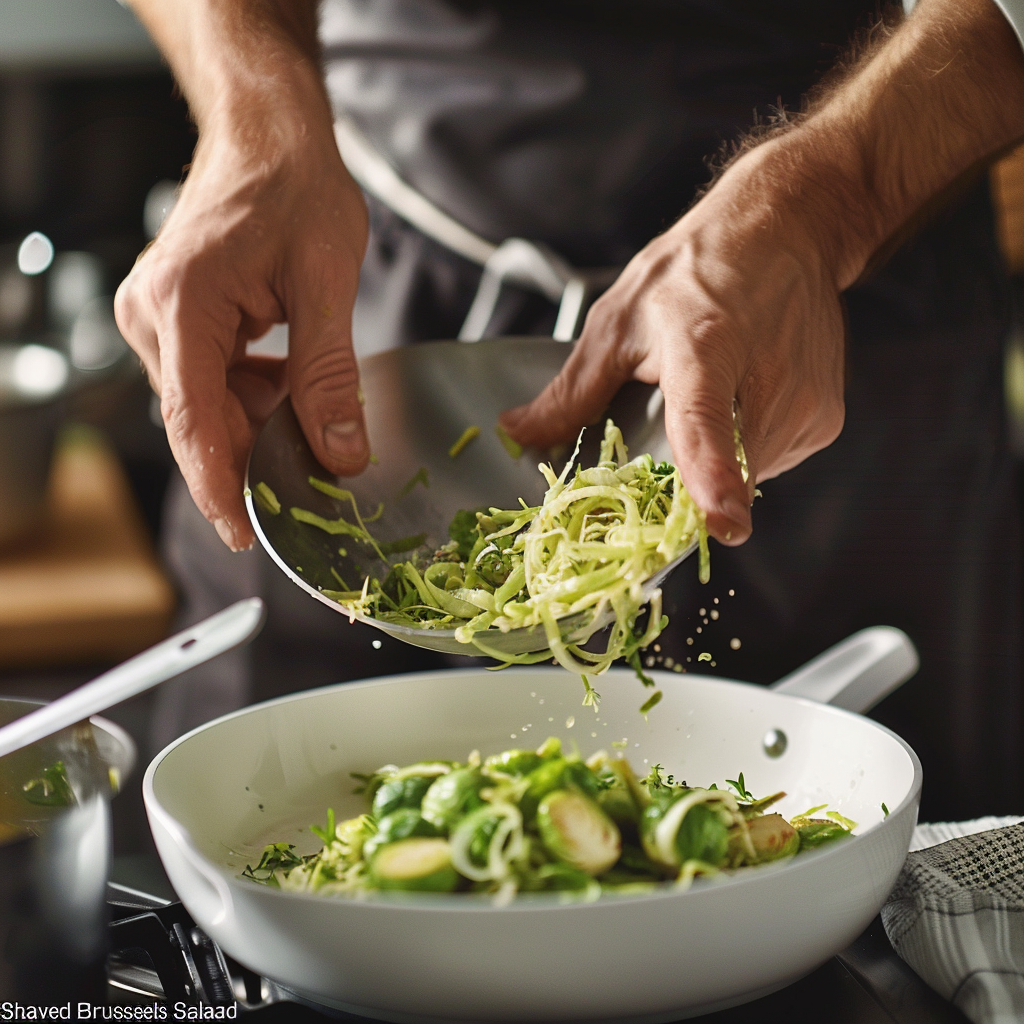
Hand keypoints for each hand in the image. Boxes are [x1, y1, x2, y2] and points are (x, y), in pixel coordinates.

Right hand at [115, 91, 368, 551]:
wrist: (268, 136)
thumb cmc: (296, 188)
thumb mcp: (327, 284)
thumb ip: (330, 375)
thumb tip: (340, 454)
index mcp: (182, 303)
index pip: (194, 421)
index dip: (220, 487)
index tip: (244, 537)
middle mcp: (152, 315)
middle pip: (200, 421)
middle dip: (254, 457)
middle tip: (311, 488)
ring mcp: (157, 317)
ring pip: (208, 407)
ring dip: (260, 424)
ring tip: (310, 419)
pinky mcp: (175, 320)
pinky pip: (212, 383)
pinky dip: (253, 398)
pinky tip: (289, 388)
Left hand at [504, 0, 1023, 545]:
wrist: (785, 230)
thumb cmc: (695, 270)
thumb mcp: (617, 321)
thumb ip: (571, 391)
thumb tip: (516, 434)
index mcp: (704, 350)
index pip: (707, 424)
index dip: (711, 478)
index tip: (722, 524)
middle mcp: (767, 380)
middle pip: (719, 469)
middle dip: (681, 474)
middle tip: (670, 420)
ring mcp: (805, 403)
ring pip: (745, 475)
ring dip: (716, 459)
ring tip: (716, 393)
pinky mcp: (825, 420)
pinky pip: (771, 463)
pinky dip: (745, 448)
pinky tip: (743, 398)